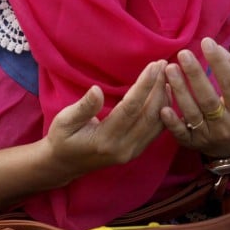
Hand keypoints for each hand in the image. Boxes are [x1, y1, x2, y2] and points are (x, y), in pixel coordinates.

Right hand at [43, 60, 168, 183]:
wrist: (64, 165)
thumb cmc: (62, 139)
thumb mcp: (64, 121)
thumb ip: (83, 108)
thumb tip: (97, 90)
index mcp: (104, 140)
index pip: (130, 109)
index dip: (144, 85)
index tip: (154, 65)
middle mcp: (123, 148)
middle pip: (149, 114)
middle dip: (158, 87)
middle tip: (164, 64)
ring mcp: (132, 152)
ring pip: (157, 123)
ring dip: (164, 97)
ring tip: (167, 73)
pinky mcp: (137, 151)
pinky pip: (157, 129)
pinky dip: (164, 109)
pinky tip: (165, 92)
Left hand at [160, 37, 229, 158]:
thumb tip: (218, 49)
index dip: (218, 62)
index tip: (206, 42)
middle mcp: (227, 125)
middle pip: (209, 99)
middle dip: (195, 75)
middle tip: (183, 54)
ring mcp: (209, 136)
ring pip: (192, 113)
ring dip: (179, 91)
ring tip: (170, 68)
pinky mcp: (192, 143)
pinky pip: (181, 134)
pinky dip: (171, 122)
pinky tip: (163, 107)